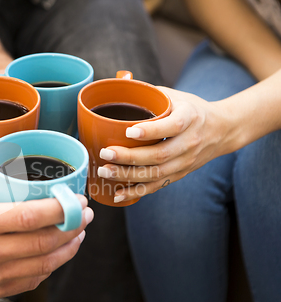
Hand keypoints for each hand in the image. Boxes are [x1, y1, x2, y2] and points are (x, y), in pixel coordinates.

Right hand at [0, 167, 93, 300]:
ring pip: (43, 265)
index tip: (77, 201)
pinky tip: (56, 255)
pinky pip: (31, 281)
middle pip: (44, 243)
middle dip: (73, 228)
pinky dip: (49, 267)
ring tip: (78, 234)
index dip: (61, 210)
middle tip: (86, 216)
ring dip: (68, 249)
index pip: (31, 217)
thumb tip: (17, 166)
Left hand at [97, 87, 234, 202]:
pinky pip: (157, 186)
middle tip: (105, 153)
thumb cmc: (190, 110)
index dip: (150, 131)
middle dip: (129, 157)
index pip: (171, 126)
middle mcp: (189, 142)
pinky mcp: (179, 174)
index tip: (129, 131)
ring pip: (156, 173)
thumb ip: (149, 93)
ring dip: (127, 175)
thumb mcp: (175, 96)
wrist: (222, 130)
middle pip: (159, 154)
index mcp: (189, 118)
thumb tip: (119, 83)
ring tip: (104, 171)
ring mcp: (185, 162)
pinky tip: (118, 194)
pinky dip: (136, 192)